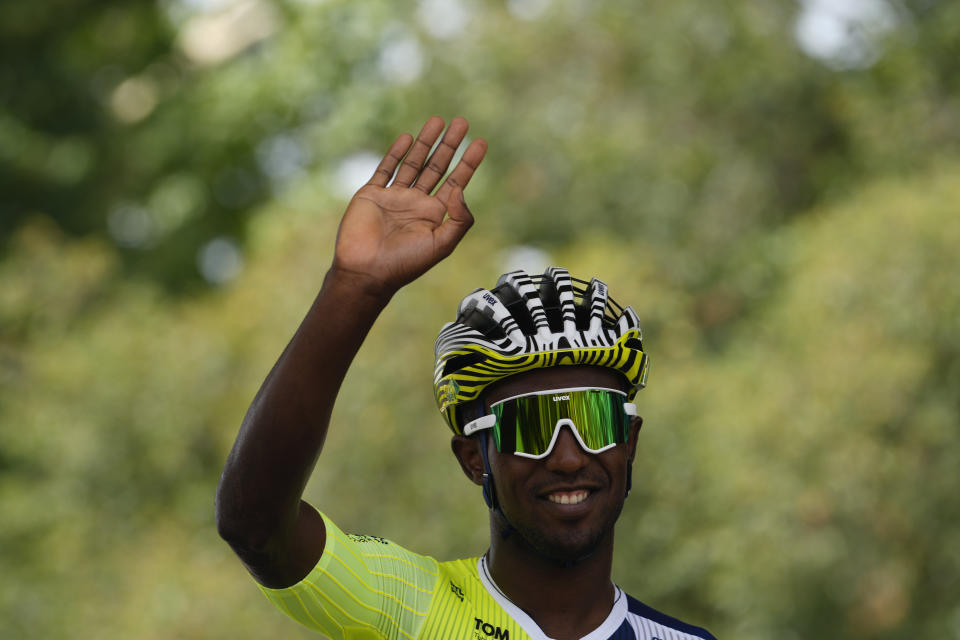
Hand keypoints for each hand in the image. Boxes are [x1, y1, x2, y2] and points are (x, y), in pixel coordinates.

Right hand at [332, 116, 486, 294]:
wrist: (367, 271)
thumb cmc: (404, 264)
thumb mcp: (441, 245)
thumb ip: (458, 219)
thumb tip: (461, 189)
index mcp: (434, 215)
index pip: (456, 182)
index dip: (469, 163)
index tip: (481, 143)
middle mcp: (416, 203)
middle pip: (437, 166)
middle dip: (450, 145)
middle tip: (462, 122)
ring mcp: (394, 197)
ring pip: (413, 163)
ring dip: (425, 142)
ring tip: (438, 121)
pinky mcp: (372, 194)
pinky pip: (386, 169)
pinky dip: (396, 153)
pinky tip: (407, 138)